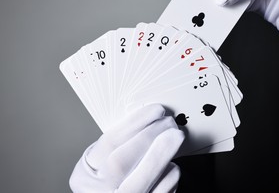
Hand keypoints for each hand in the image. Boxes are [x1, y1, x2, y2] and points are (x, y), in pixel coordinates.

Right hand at [69, 103, 184, 192]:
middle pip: (120, 163)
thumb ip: (119, 145)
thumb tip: (148, 119)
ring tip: (176, 136)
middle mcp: (100, 192)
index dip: (135, 123)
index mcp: (86, 175)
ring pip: (141, 182)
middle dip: (149, 137)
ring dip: (163, 153)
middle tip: (169, 123)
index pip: (108, 143)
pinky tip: (171, 164)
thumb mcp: (101, 163)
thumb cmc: (108, 184)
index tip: (155, 111)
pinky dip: (169, 175)